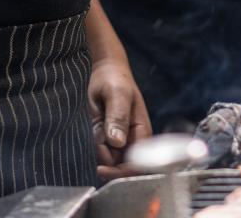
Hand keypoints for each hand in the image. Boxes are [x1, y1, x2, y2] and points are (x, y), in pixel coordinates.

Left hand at [88, 52, 152, 179]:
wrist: (106, 70)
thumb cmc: (116, 79)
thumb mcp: (117, 94)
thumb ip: (118, 116)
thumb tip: (117, 142)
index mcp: (143, 132)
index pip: (139, 164)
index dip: (124, 172)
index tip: (105, 168)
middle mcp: (134, 139)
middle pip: (125, 167)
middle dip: (110, 165)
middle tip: (98, 153)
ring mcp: (121, 139)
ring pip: (111, 160)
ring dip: (101, 152)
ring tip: (98, 127)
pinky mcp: (109, 136)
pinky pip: (103, 150)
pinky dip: (97, 145)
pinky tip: (96, 127)